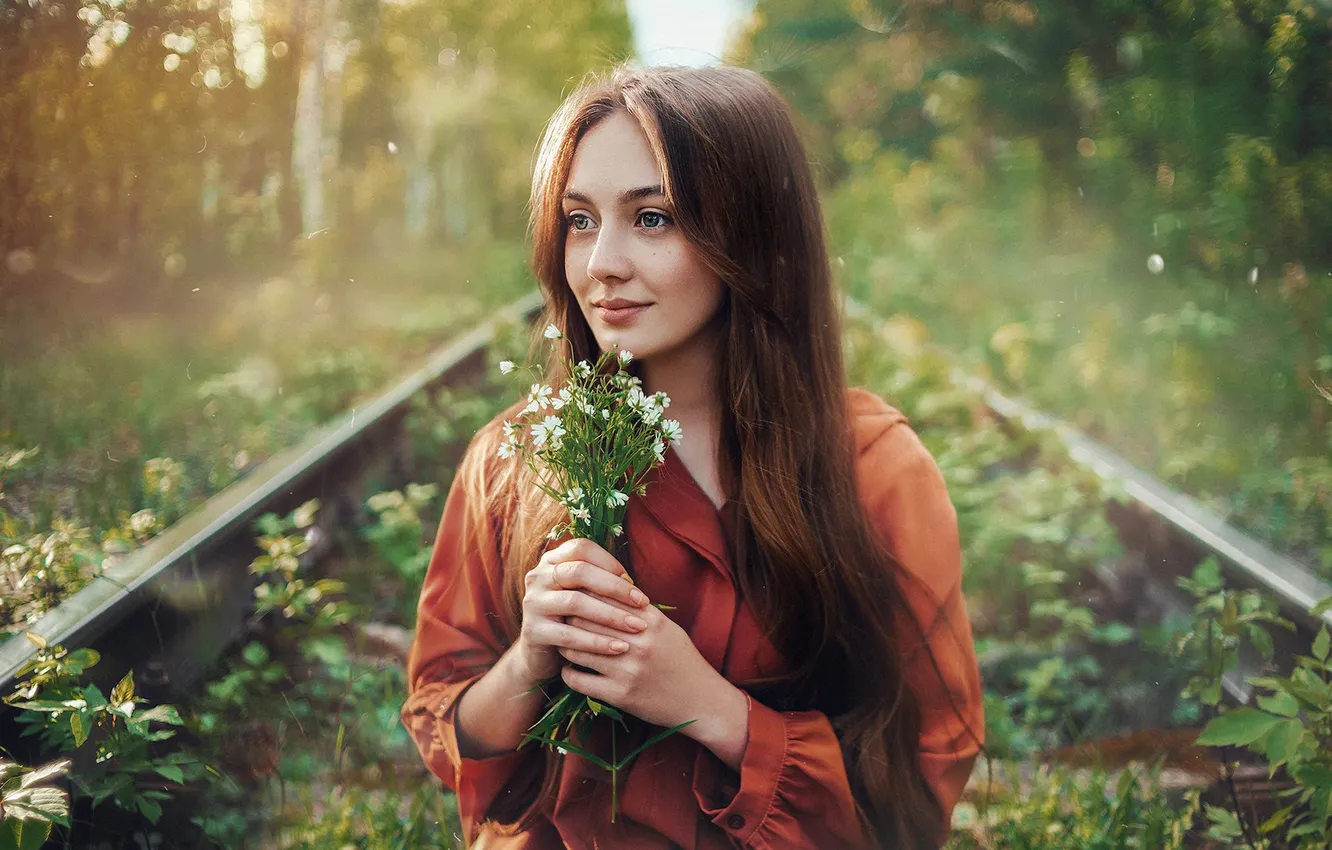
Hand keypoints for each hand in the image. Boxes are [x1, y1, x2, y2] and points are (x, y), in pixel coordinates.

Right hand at [512, 538, 652, 683]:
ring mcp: (532, 603)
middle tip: (642, 602)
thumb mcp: (583, 595)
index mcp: (551, 562)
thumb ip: (600, 583)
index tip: (633, 582)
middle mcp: (538, 577)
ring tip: (637, 626)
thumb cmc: (571, 619)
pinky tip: (619, 648)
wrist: (540, 654)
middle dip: (615, 587)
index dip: (610, 562)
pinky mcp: (533, 631)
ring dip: (611, 615)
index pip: (582, 548)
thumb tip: (633, 583)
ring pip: (575, 602)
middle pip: (579, 571)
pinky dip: (597, 642)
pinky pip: (569, 635)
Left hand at [557, 601, 746, 749]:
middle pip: (586, 619)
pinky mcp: (620, 695)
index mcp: (650, 620)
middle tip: (558, 618)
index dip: (582, 595)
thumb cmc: (681, 660)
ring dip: (565, 644)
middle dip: (568, 617)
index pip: (603, 597)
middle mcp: (638, 642)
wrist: (700, 700)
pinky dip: (568, 673)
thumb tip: (607, 588)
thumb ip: (639, 610)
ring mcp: (628, 669)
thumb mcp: (666, 628)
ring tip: (562, 641)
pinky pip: (579, 680)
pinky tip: (569, 669)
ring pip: (578, 648)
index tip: (571, 597)